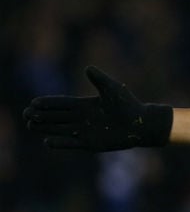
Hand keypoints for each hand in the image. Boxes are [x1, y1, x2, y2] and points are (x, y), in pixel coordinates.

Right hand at [24, 66, 172, 150]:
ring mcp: (86, 131)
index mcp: (85, 105)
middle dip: (41, 115)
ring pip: (60, 129)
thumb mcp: (113, 89)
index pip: (62, 103)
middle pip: (57, 117)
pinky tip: (47, 142)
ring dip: (46, 128)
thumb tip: (87, 68)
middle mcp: (82, 118)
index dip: (48, 103)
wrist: (142, 124)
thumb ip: (99, 79)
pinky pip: (72, 143)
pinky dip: (60, 143)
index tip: (34, 102)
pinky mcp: (91, 143)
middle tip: (26, 114)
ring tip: (30, 125)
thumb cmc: (129, 104)